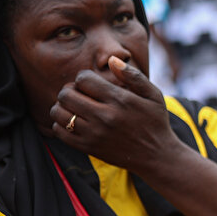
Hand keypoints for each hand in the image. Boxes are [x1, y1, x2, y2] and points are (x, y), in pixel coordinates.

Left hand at [49, 56, 185, 173]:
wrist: (157, 156)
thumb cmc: (155, 121)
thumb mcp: (153, 95)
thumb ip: (133, 76)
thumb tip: (111, 60)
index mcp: (120, 100)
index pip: (83, 79)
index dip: (84, 77)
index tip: (91, 83)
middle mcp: (105, 117)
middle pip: (66, 94)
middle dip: (69, 90)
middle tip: (79, 94)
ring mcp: (95, 134)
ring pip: (59, 112)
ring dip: (62, 106)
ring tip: (75, 107)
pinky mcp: (88, 148)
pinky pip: (60, 132)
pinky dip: (61, 124)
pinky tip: (74, 122)